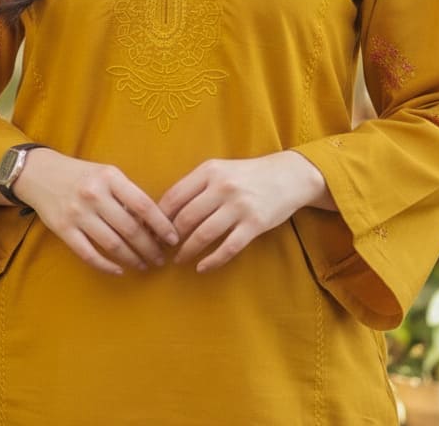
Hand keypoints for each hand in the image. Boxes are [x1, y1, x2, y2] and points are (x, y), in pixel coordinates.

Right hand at [14, 149, 179, 275]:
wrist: (39, 173)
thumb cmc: (81, 175)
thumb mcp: (106, 174)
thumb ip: (126, 194)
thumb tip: (154, 223)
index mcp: (109, 177)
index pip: (143, 204)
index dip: (161, 224)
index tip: (173, 238)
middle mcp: (94, 194)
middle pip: (130, 228)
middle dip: (150, 247)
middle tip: (161, 258)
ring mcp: (77, 213)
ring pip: (112, 244)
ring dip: (133, 259)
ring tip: (144, 264)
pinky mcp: (63, 230)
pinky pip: (89, 254)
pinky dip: (107, 266)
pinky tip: (119, 270)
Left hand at [157, 151, 333, 272]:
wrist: (287, 175)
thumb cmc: (247, 175)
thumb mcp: (219, 170)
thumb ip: (195, 185)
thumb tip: (164, 210)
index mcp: (209, 171)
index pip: (174, 196)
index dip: (159, 217)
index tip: (151, 231)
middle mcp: (223, 187)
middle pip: (186, 217)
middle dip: (170, 238)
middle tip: (162, 250)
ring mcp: (239, 206)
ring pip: (203, 234)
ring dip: (187, 251)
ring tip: (179, 260)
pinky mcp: (254, 224)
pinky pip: (227, 248)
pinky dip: (211, 261)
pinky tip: (202, 267)